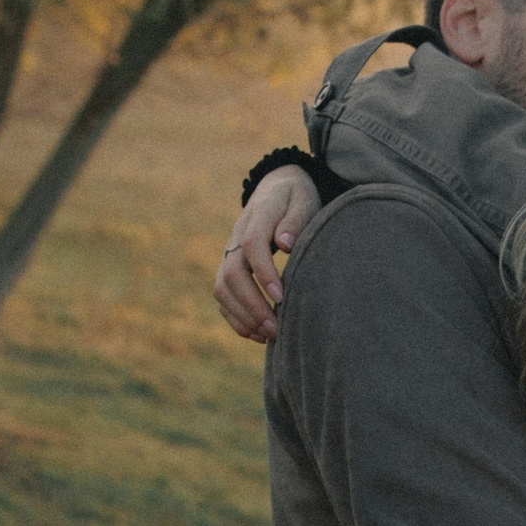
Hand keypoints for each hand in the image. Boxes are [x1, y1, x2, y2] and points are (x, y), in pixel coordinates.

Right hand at [214, 165, 322, 342]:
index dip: (263, 272)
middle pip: (231, 273)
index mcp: (258, 216)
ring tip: (270, 336)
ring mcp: (229, 254)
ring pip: (222, 289)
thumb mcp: (303, 199)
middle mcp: (236, 237)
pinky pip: (223, 297)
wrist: (276, 189)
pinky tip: (257, 334)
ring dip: (243, 316)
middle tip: (276, 328)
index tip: (281, 296)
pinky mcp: (228, 268)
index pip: (252, 245)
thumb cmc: (296, 197)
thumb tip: (284, 243)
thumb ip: (296, 219)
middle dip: (252, 304)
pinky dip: (236, 319)